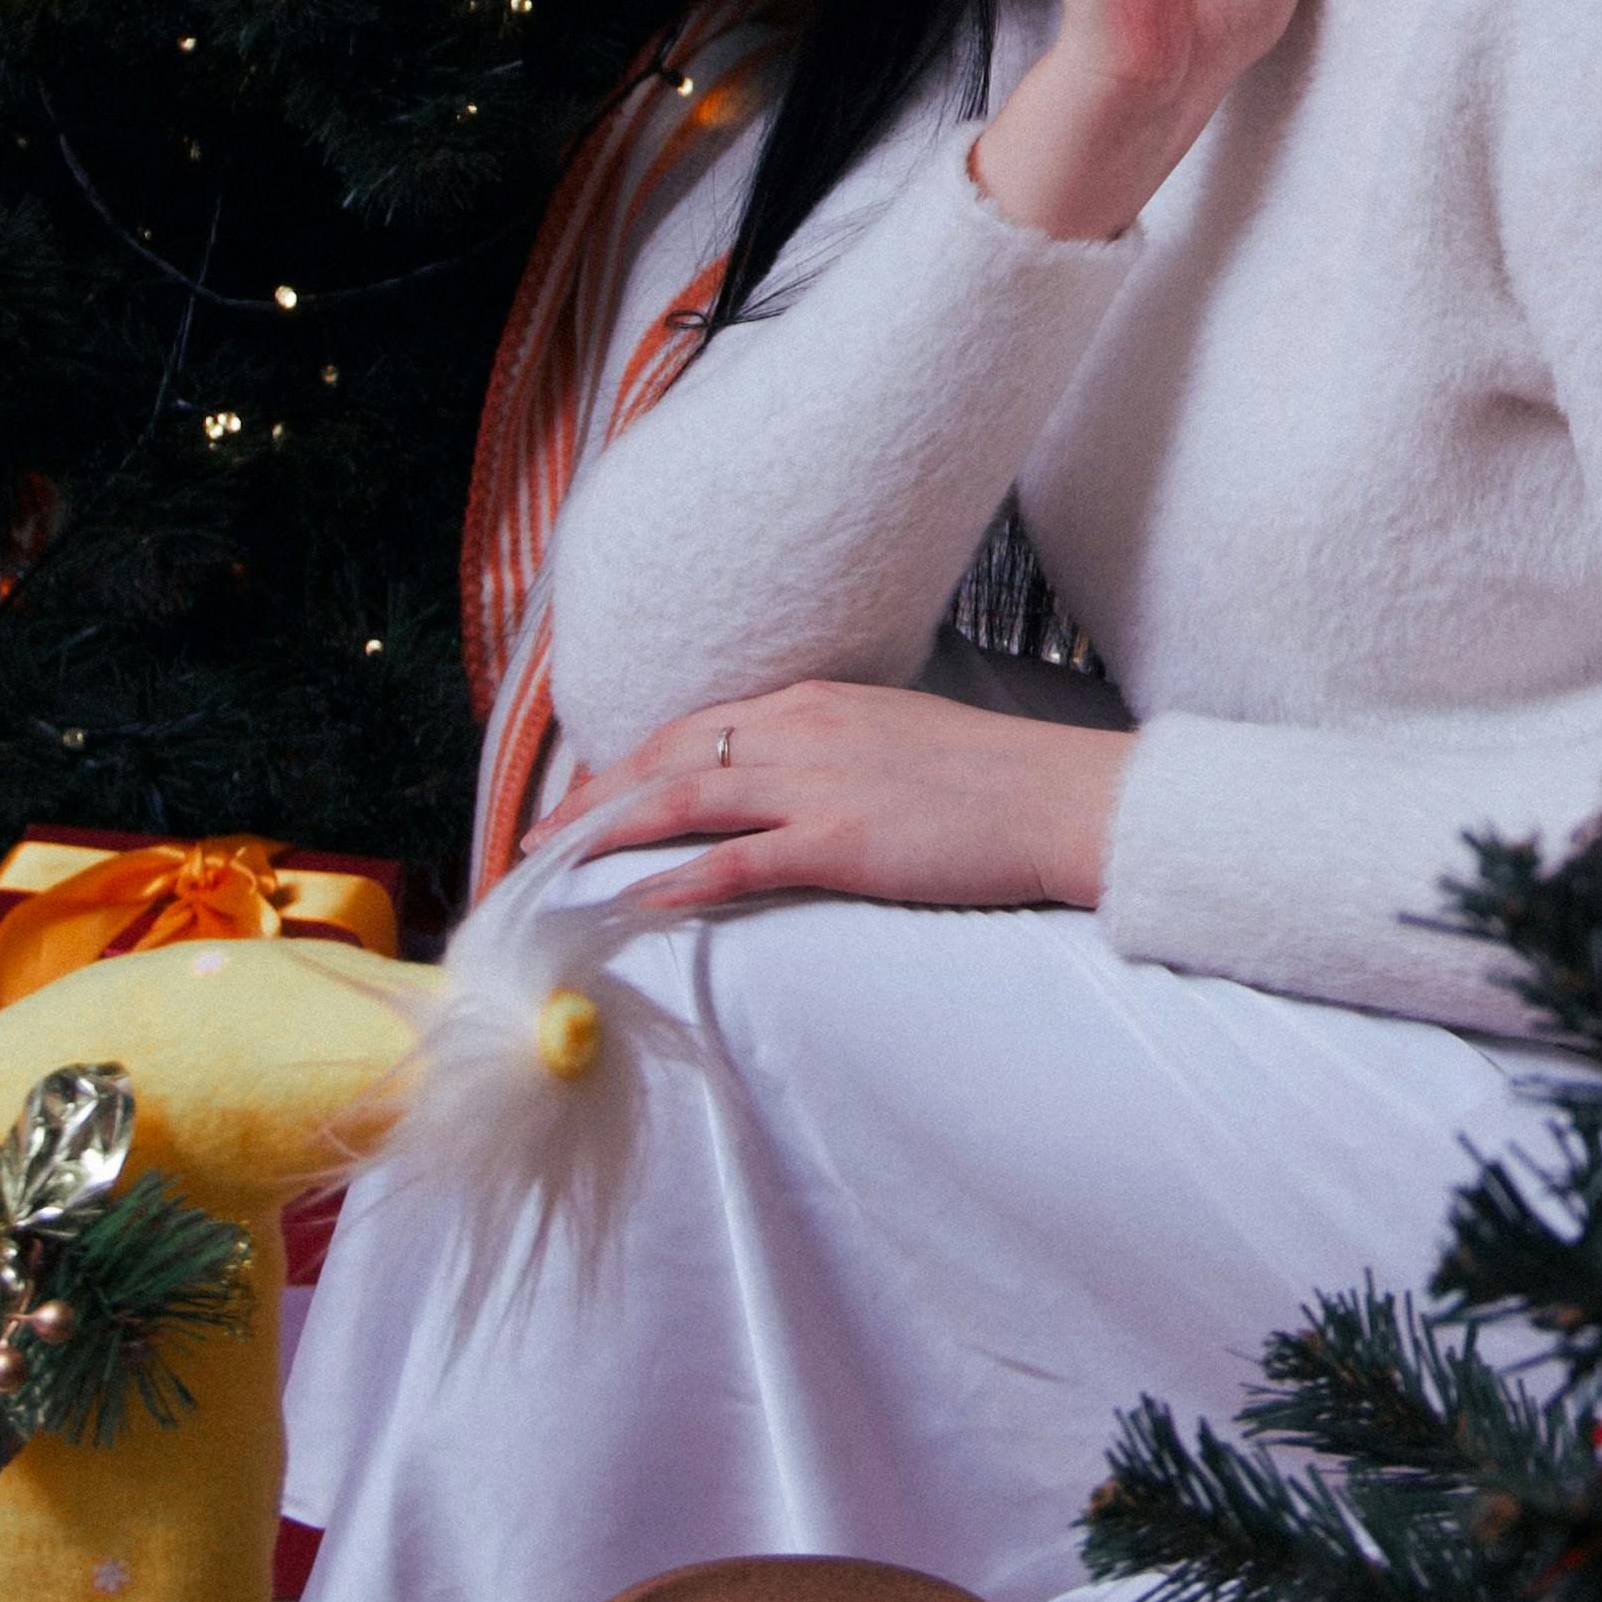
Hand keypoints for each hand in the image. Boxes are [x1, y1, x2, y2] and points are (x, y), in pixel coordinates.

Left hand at [560, 679, 1130, 925]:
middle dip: (592, 796)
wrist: (1064, 796)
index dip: (629, 762)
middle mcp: (805, 729)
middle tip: (536, 836)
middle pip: (669, 754)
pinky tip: (634, 900)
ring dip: (606, 832)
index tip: (585, 797)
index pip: (697, 724)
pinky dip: (677, 877)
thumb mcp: (901, 738)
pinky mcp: (840, 840)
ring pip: (683, 796)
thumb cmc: (997, 779)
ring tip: (552, 865)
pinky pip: (737, 859)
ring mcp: (819, 783)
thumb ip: (836, 750)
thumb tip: (788, 782)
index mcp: (819, 701)